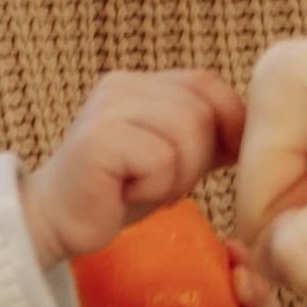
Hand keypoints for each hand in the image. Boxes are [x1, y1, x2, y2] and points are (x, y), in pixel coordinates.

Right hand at [21, 68, 244, 268]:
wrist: (54, 222)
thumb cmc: (115, 192)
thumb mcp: (172, 158)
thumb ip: (205, 136)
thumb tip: (252, 129)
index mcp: (140, 83)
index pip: (207, 83)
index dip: (229, 120)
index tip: (223, 158)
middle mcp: (121, 85)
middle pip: (202, 112)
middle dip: (197, 159)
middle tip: (162, 184)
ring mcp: (107, 108)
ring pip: (187, 133)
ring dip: (177, 176)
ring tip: (143, 188)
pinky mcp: (97, 139)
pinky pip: (161, 159)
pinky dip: (154, 188)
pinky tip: (125, 194)